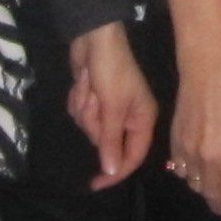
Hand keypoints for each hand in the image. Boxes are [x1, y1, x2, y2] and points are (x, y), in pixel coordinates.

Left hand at [69, 22, 156, 187]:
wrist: (94, 37)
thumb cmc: (111, 71)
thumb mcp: (112, 108)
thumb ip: (111, 142)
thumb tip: (112, 172)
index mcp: (142, 120)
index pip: (132, 157)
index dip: (115, 172)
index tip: (94, 184)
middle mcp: (128, 117)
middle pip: (105, 142)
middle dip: (94, 123)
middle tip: (95, 101)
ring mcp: (108, 109)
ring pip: (89, 128)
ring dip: (84, 109)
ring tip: (89, 87)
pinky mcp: (92, 100)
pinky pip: (80, 113)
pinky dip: (77, 99)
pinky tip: (83, 82)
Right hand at [170, 46, 220, 220]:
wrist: (208, 68)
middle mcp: (206, 161)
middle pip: (210, 195)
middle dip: (220, 205)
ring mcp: (187, 151)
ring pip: (194, 184)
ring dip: (204, 190)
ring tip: (214, 190)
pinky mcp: (174, 141)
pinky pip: (179, 169)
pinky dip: (188, 174)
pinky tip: (195, 171)